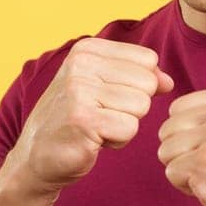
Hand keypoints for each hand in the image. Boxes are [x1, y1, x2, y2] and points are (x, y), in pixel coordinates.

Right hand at [11, 38, 173, 196]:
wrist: (37, 156)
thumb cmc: (77, 119)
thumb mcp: (103, 86)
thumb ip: (139, 77)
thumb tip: (168, 81)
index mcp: (86, 50)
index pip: (148, 60)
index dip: (138, 86)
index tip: (106, 96)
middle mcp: (80, 65)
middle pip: (148, 84)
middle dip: (133, 107)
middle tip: (101, 115)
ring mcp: (79, 92)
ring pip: (141, 106)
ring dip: (125, 124)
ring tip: (96, 127)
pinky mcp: (83, 120)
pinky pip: (130, 128)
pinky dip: (117, 140)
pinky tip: (93, 140)